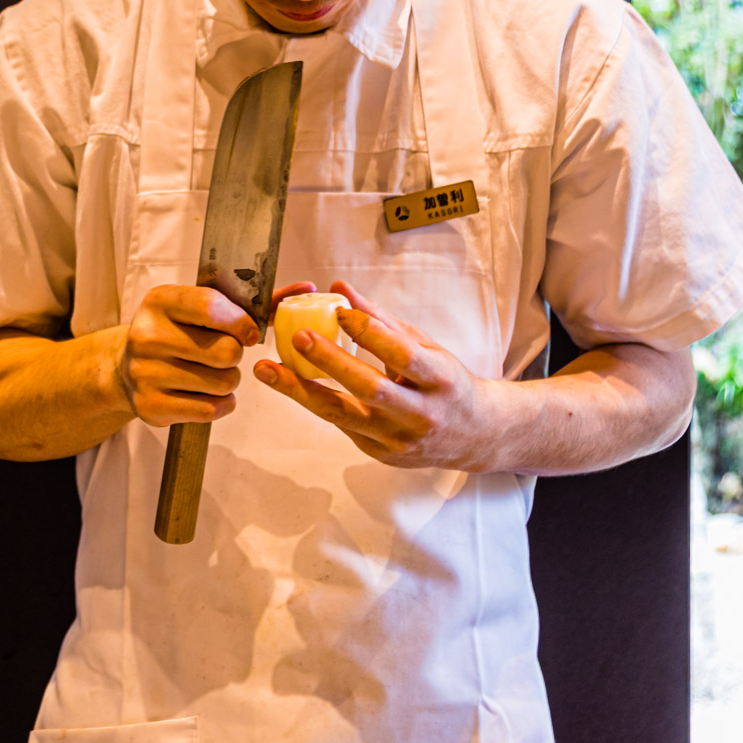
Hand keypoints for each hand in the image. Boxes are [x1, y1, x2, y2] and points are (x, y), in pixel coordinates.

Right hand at [114, 281, 316, 427]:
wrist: (126, 367)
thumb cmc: (178, 332)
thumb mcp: (201, 307)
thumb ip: (252, 301)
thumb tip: (306, 287)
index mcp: (159, 301)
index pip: (211, 307)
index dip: (240, 322)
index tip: (248, 332)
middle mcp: (146, 335)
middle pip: (225, 351)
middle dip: (236, 355)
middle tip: (226, 355)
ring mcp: (145, 373)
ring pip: (222, 382)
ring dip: (229, 381)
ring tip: (213, 373)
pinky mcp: (150, 406)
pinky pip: (209, 409)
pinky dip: (220, 404)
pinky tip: (207, 394)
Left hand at [253, 278, 511, 470]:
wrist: (475, 435)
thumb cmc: (446, 382)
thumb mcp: (425, 346)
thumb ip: (381, 321)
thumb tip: (340, 288)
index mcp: (441, 380)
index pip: (402, 355)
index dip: (370, 333)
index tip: (339, 310)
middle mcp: (421, 415)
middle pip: (370, 389)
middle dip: (332, 362)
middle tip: (299, 337)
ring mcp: (399, 440)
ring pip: (343, 415)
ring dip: (300, 391)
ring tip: (267, 369)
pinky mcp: (380, 454)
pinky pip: (341, 425)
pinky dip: (315, 402)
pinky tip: (289, 384)